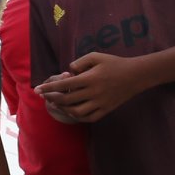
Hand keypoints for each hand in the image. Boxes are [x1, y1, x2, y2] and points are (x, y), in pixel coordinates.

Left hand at [34, 52, 148, 122]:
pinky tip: (71, 111)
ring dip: (63, 109)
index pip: (63, 85)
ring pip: (76, 112)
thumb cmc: (114, 63)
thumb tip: (67, 73)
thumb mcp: (96, 56)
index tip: (37, 90)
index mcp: (89, 78)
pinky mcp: (107, 109)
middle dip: (52, 99)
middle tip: (46, 96)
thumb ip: (78, 62)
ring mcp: (100, 103)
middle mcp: (93, 92)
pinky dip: (77, 117)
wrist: (136, 75)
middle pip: (66, 100)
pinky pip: (89, 118)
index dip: (48, 88)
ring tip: (57, 104)